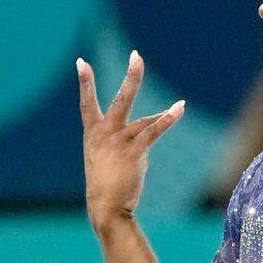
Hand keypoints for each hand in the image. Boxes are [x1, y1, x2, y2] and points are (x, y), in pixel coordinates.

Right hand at [78, 51, 184, 229]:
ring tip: (180, 105)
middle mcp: (105, 133)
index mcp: (93, 133)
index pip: (86, 103)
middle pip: (120, 99)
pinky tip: (179, 110)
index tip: (82, 62)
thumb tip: (145, 137)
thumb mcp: (105, 159)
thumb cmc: (106, 185)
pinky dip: (169, 121)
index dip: (85, 82)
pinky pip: (155, 132)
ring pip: (145, 119)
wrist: (105, 207)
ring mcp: (120, 142)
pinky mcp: (134, 152)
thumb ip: (122, 142)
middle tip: (137, 56)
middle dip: (131, 77)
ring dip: (165, 115)